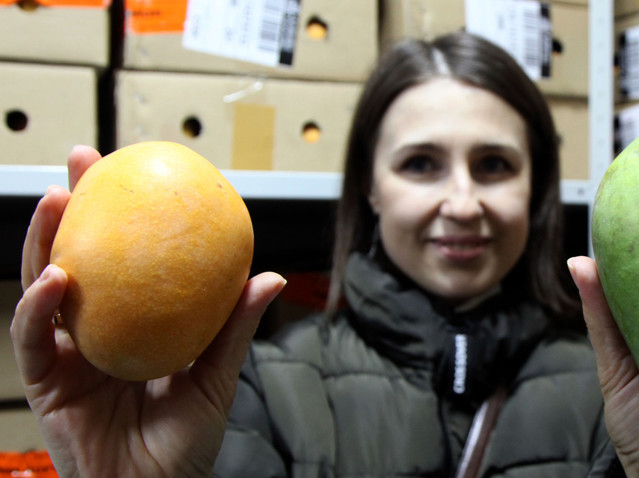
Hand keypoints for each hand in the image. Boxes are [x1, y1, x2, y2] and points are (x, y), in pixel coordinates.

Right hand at [12, 145, 285, 477]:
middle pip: (76, 259)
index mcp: (133, 328)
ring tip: (55, 200)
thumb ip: (233, 328)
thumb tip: (269, 275)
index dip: (123, 217)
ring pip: (42, 289)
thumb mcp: (216, 378)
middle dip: (72, 209)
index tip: (135, 172)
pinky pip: (35, 340)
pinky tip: (54, 277)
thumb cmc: (185, 446)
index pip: (124, 262)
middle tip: (83, 163)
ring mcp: (67, 356)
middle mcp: (95, 334)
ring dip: (43, 241)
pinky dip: (39, 309)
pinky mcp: (46, 385)